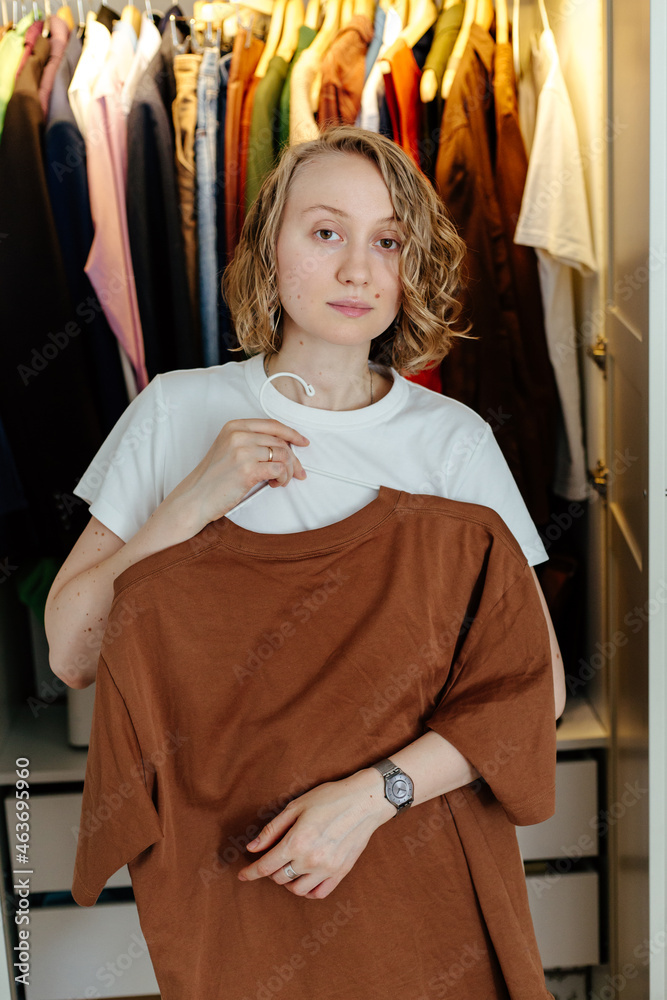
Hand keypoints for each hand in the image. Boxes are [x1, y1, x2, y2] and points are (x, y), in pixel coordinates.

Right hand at [164, 418, 309, 530]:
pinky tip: (274, 484)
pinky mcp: (247, 469)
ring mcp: (243, 451)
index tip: (302, 442)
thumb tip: (286, 447)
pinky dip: (282, 479)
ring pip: (283, 455)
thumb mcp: (229, 450)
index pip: (272, 425)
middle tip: (297, 473)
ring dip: (288, 471)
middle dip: (294, 459)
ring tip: (279, 481)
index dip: (292, 433)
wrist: (195, 497)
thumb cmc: (213, 478)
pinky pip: (279, 469)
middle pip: (281, 441)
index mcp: (234, 426)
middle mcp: (238, 435)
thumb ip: (252, 443)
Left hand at [236, 770, 395, 898]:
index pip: (266, 866)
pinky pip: (318, 893)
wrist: (364, 802)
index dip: (251, 872)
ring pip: (297, 889)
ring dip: (288, 881)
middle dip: (271, 870)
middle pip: (279, 878)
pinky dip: (308, 890)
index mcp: (296, 842)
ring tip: (290, 867)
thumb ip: (272, 830)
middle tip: (275, 856)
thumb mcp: (296, 806)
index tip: (242, 875)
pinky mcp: (340, 872)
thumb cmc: (329, 798)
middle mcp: (310, 860)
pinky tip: (306, 877)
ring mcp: (327, 869)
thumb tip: (252, 848)